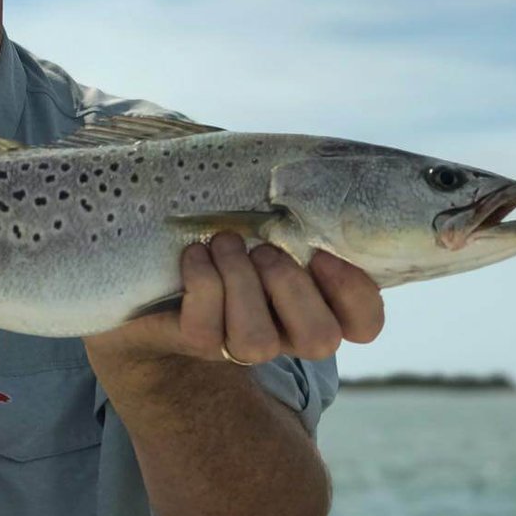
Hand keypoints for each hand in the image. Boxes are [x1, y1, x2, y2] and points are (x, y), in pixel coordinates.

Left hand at [84, 232, 384, 365]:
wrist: (151, 265)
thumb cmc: (224, 227)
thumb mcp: (267, 212)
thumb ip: (299, 204)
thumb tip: (320, 169)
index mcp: (315, 301)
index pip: (363, 323)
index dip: (353, 293)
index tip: (322, 253)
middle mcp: (284, 332)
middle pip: (319, 338)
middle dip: (291, 285)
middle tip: (263, 247)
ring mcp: (239, 345)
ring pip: (258, 341)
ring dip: (241, 281)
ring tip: (223, 242)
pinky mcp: (196, 342)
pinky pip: (206, 328)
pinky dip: (202, 282)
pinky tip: (194, 255)